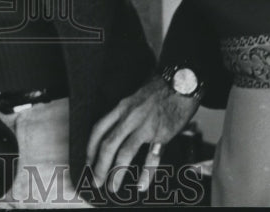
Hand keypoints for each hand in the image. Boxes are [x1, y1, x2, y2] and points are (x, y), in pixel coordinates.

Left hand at [86, 76, 198, 193]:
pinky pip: (151, 158)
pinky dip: (146, 174)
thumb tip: (117, 130)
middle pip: (107, 144)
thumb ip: (125, 114)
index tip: (88, 161)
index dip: (90, 147)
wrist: (181, 83)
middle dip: (99, 165)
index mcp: (121, 108)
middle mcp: (129, 117)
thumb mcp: (135, 97)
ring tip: (112, 186)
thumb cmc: (159, 89)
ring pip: (124, 152)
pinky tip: (140, 185)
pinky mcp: (161, 135)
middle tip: (96, 181)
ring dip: (116, 172)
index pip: (98, 129)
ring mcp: (145, 127)